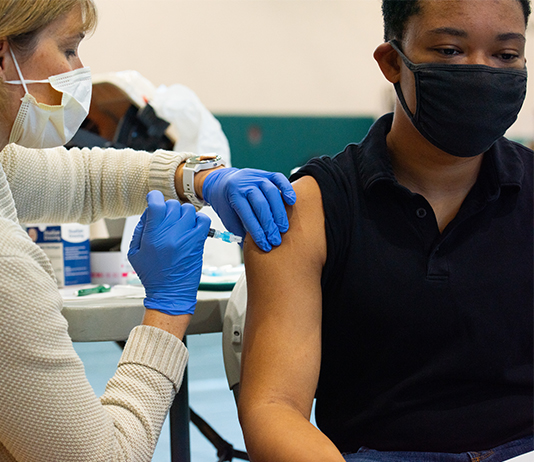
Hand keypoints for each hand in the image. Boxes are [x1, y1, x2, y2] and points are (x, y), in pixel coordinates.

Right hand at [128, 190, 210, 314]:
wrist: (170, 293)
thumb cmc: (152, 275)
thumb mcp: (135, 252)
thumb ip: (140, 229)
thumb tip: (150, 211)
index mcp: (152, 235)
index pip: (156, 204)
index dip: (154, 197)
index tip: (155, 199)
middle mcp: (170, 234)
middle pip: (172, 205)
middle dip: (168, 209)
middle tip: (167, 220)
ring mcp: (186, 237)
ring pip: (188, 210)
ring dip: (183, 214)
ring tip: (179, 225)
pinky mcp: (198, 242)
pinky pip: (204, 220)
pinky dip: (199, 220)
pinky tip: (192, 228)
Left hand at [202, 168, 296, 251]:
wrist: (222, 181)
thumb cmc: (226, 203)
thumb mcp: (228, 217)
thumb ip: (240, 230)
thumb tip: (253, 248)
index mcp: (233, 194)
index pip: (247, 214)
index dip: (257, 232)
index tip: (265, 245)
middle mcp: (245, 183)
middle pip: (261, 204)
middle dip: (270, 225)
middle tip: (276, 240)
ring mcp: (257, 176)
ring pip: (272, 192)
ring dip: (279, 212)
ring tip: (283, 228)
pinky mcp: (266, 174)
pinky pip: (279, 179)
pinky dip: (287, 189)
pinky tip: (291, 202)